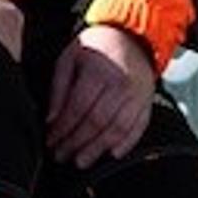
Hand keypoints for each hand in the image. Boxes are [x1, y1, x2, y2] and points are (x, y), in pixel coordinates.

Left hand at [44, 24, 156, 168]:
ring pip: (117, 129)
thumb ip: (59, 87)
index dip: (63, 128)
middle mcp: (121, 84)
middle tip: (61, 156)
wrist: (132, 36)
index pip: (78, 107)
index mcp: (99, 70)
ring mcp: (137, 95)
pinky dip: (126, 144)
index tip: (51, 141)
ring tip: (81, 161)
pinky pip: (138, 128)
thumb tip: (52, 119)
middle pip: (97, 122)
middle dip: (76, 143)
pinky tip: (111, 154)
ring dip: (97, 149)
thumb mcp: (70, 58)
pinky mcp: (147, 103)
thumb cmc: (98, 47)